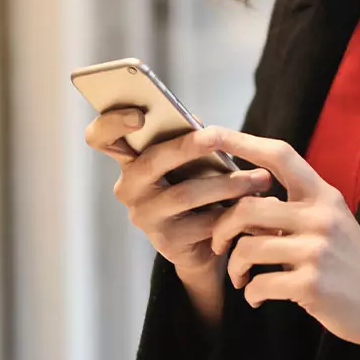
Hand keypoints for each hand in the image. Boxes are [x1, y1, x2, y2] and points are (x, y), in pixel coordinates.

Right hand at [85, 109, 272, 276]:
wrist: (201, 244)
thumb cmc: (194, 187)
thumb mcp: (187, 161)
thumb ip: (185, 138)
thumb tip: (194, 120)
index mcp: (128, 159)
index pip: (100, 137)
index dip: (112, 123)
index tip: (140, 115)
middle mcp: (128, 188)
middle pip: (151, 161)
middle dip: (187, 146)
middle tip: (217, 136)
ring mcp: (144, 216)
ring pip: (184, 193)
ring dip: (226, 184)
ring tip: (259, 179)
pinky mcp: (166, 242)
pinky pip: (203, 223)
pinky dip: (231, 212)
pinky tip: (253, 206)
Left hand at [209, 129, 359, 359]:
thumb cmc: (350, 262)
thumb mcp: (329, 223)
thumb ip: (293, 208)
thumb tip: (241, 200)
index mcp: (323, 196)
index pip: (280, 155)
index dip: (242, 141)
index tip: (209, 132)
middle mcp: (320, 217)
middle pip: (247, 207)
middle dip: (222, 228)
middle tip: (219, 245)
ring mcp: (316, 251)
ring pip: (247, 247)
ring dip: (234, 266)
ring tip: (241, 277)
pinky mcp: (312, 285)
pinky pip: (259, 284)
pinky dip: (251, 293)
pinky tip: (257, 297)